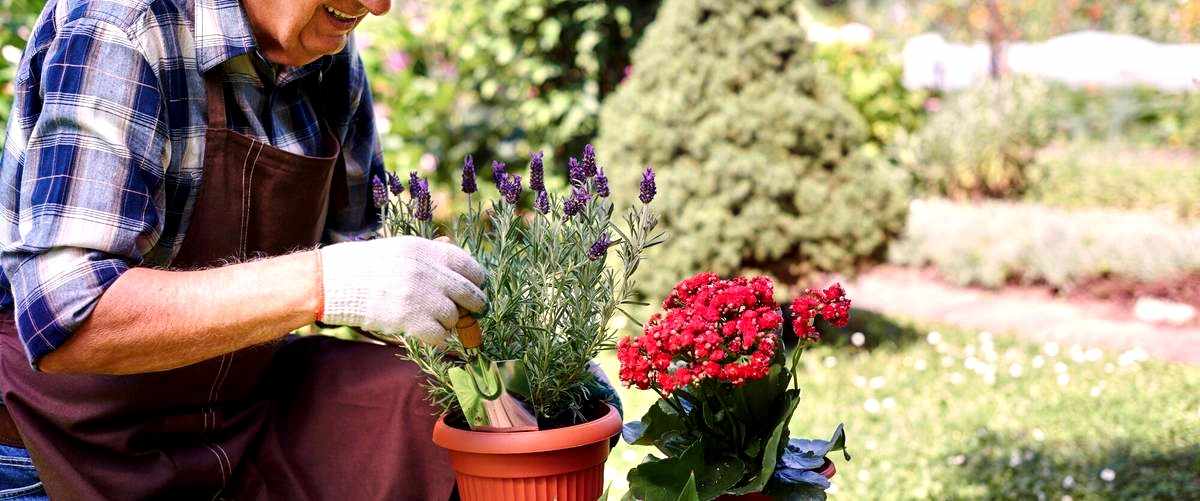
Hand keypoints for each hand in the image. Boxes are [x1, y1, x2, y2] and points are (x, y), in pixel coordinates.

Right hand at [319, 236, 486, 345]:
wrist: (338, 280)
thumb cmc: (369, 263)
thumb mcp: (402, 247)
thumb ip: (430, 250)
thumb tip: (451, 245)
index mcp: (430, 251)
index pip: (470, 266)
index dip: (477, 280)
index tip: (476, 287)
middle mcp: (430, 273)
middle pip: (470, 294)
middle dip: (474, 305)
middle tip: (472, 311)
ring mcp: (422, 297)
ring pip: (455, 318)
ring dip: (450, 323)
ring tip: (437, 321)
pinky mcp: (412, 320)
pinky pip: (441, 336)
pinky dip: (440, 340)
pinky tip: (434, 337)